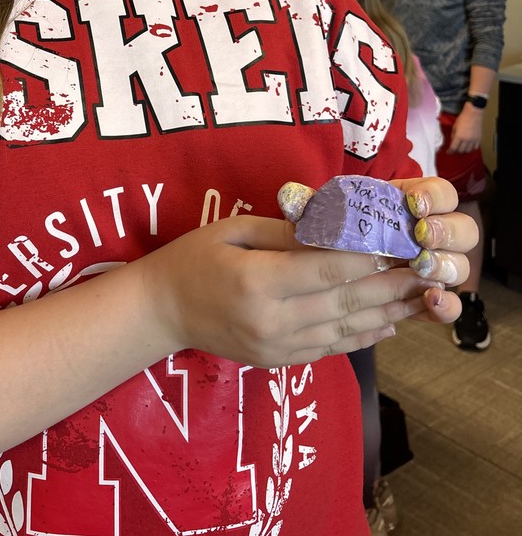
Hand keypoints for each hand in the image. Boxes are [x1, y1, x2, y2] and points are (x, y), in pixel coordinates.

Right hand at [142, 178, 472, 368]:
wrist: (162, 312)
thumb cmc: (193, 260)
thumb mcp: (231, 231)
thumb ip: (282, 232)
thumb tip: (332, 227)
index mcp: (257, 282)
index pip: (327, 268)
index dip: (369, 255)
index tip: (400, 240)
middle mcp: (273, 320)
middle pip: (345, 301)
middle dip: (392, 284)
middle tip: (427, 267)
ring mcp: (278, 347)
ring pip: (346, 329)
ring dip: (388, 313)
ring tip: (421, 296)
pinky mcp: (280, 361)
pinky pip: (331, 349)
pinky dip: (364, 336)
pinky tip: (390, 323)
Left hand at [447, 104, 482, 152]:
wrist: (473, 114)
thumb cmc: (463, 118)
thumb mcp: (454, 126)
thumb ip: (453, 135)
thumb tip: (453, 141)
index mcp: (459, 136)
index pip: (453, 148)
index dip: (450, 151)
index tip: (448, 152)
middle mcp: (466, 140)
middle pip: (461, 150)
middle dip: (456, 150)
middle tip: (455, 149)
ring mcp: (473, 140)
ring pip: (468, 150)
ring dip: (464, 150)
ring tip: (462, 147)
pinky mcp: (479, 139)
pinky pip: (475, 147)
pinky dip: (471, 148)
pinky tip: (469, 146)